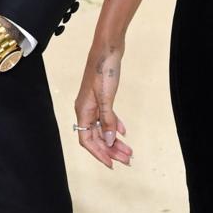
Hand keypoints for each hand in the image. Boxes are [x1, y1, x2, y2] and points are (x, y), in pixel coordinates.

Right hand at [73, 42, 130, 169]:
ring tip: (128, 151)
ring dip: (115, 141)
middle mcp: (86, 109)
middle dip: (111, 150)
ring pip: (103, 129)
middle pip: (97, 137)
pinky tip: (123, 132)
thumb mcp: (107, 96)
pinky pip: (106, 118)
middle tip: (127, 160)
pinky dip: (115, 126)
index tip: (111, 164)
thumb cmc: (104, 69)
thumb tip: (110, 140)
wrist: (108, 48)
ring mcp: (94, 104)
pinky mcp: (102, 97)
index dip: (99, 153)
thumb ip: (108, 119)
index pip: (87, 140)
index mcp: (83, 111)